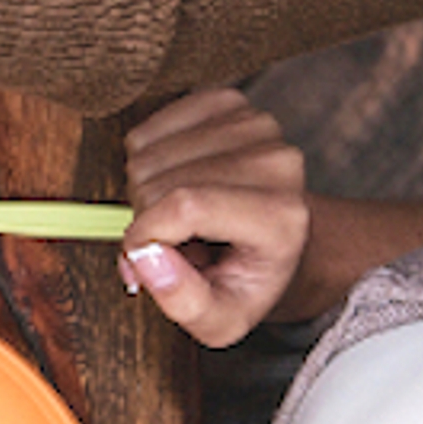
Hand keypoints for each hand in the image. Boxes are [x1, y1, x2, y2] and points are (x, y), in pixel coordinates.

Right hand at [119, 87, 310, 345]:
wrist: (276, 238)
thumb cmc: (244, 279)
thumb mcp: (221, 320)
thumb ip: (183, 302)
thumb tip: (142, 257)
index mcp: (283, 218)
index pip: (186, 206)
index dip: (144, 233)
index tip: (139, 258)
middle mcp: (279, 162)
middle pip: (160, 180)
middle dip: (146, 216)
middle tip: (175, 240)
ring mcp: (255, 125)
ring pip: (147, 153)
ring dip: (144, 188)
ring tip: (178, 213)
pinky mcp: (228, 103)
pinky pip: (148, 128)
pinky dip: (145, 157)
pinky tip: (174, 178)